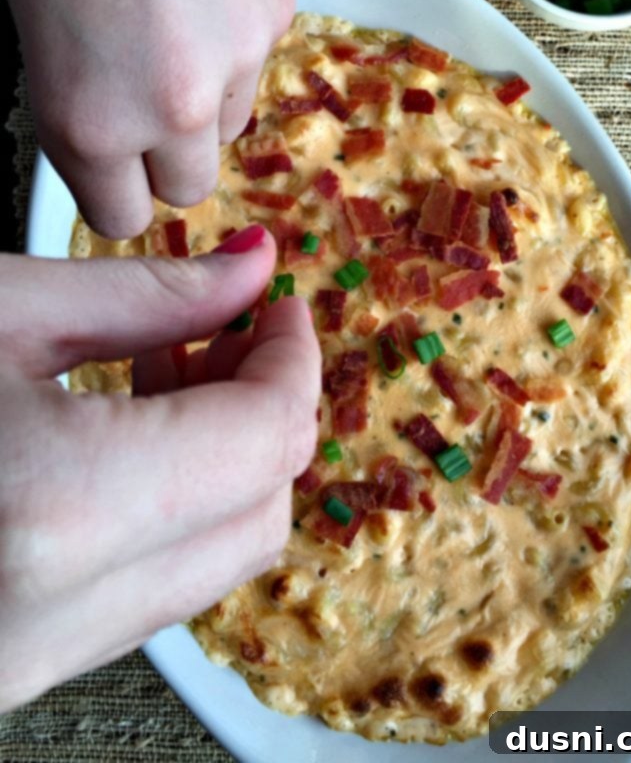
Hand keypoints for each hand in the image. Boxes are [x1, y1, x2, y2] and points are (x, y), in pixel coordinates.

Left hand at [0, 0, 293, 237]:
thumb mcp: (30, 18)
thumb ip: (80, 102)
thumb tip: (117, 136)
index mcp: (87, 115)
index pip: (123, 217)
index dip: (117, 190)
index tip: (116, 171)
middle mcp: (171, 102)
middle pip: (190, 188)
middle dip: (164, 155)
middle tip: (142, 95)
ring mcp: (239, 54)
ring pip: (231, 124)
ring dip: (205, 95)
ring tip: (172, 15)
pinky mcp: (282, 6)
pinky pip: (260, 60)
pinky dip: (234, 37)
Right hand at [0, 230, 320, 712]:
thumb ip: (145, 294)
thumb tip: (248, 273)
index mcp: (58, 509)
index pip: (262, 442)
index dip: (290, 360)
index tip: (276, 305)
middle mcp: (53, 616)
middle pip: (257, 513)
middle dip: (268, 410)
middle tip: (232, 327)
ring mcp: (32, 663)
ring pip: (212, 561)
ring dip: (224, 460)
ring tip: (170, 366)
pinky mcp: (16, 670)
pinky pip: (146, 590)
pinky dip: (170, 508)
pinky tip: (128, 432)